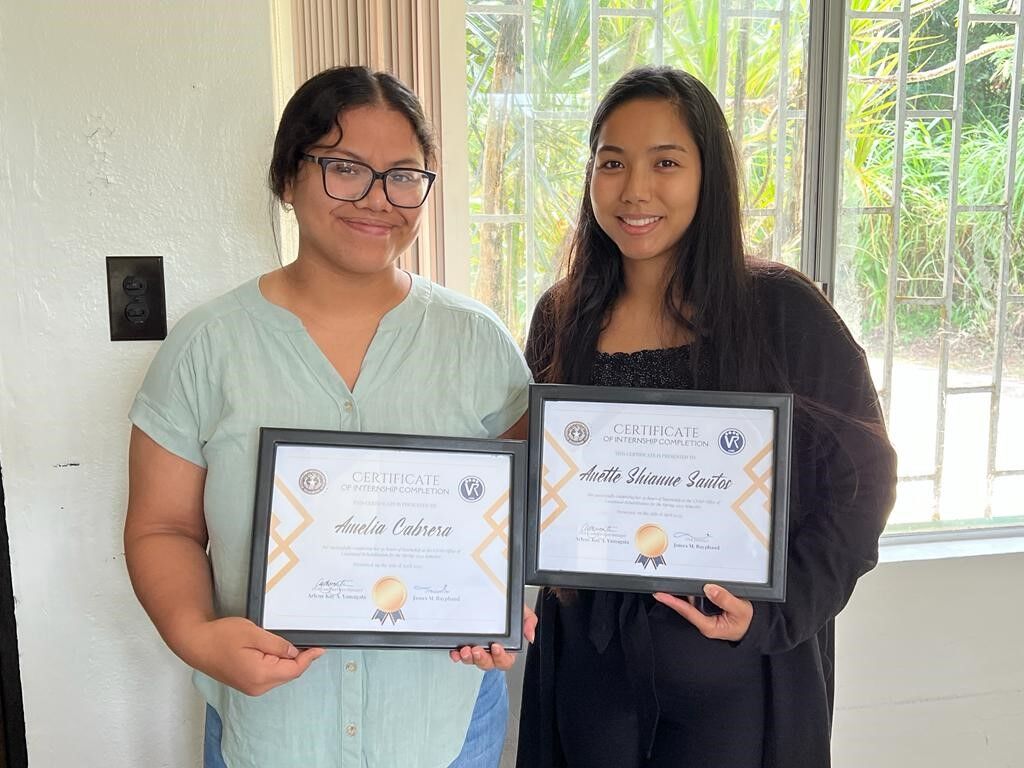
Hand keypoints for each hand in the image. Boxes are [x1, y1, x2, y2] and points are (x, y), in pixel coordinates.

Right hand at [185, 617, 324, 695]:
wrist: (196, 644)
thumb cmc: (220, 636)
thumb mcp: (253, 633)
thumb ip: (277, 645)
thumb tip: (294, 652)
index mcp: (260, 675)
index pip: (294, 670)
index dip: (309, 658)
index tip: (320, 648)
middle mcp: (257, 686)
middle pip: (288, 674)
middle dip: (299, 659)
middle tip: (306, 641)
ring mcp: (251, 687)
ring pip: (280, 675)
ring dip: (287, 662)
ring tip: (287, 644)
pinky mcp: (246, 683)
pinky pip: (269, 675)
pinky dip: (277, 665)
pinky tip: (275, 652)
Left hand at [447, 603, 536, 670]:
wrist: (489, 600)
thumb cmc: (506, 609)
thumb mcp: (522, 611)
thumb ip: (529, 621)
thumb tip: (530, 635)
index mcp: (506, 648)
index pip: (505, 660)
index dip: (500, 657)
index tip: (496, 646)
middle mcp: (491, 652)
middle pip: (488, 663)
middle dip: (481, 659)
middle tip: (476, 649)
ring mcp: (477, 650)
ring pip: (473, 661)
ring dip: (468, 658)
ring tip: (464, 650)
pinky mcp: (465, 646)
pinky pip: (461, 655)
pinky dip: (457, 654)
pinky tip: (455, 651)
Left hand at [653, 584, 753, 641]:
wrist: (752, 627)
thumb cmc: (746, 621)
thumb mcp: (741, 610)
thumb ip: (726, 599)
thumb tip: (710, 588)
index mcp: (709, 626)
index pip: (688, 612)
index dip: (673, 603)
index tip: (661, 595)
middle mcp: (703, 622)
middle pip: (685, 607)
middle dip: (673, 596)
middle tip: (660, 584)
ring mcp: (703, 617)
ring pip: (690, 602)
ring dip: (683, 592)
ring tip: (674, 580)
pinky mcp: (705, 611)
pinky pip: (696, 601)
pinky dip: (692, 592)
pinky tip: (690, 584)